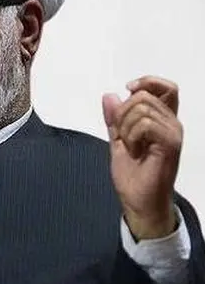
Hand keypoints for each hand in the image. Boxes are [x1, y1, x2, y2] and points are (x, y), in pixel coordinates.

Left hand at [102, 76, 182, 239]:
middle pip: (143, 95)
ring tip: (131, 147)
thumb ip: (114, 119)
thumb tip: (109, 95)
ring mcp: (173, 132)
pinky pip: (145, 123)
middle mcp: (171, 123)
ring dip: (126, 127)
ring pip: (141, 108)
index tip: (128, 88)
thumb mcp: (117, 140)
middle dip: (122, 113)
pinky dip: (132, 135)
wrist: (138, 201)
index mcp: (162, 120)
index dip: (147, 81)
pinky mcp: (171, 144)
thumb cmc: (133, 174)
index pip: (166, 87)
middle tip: (123, 136)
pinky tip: (135, 151)